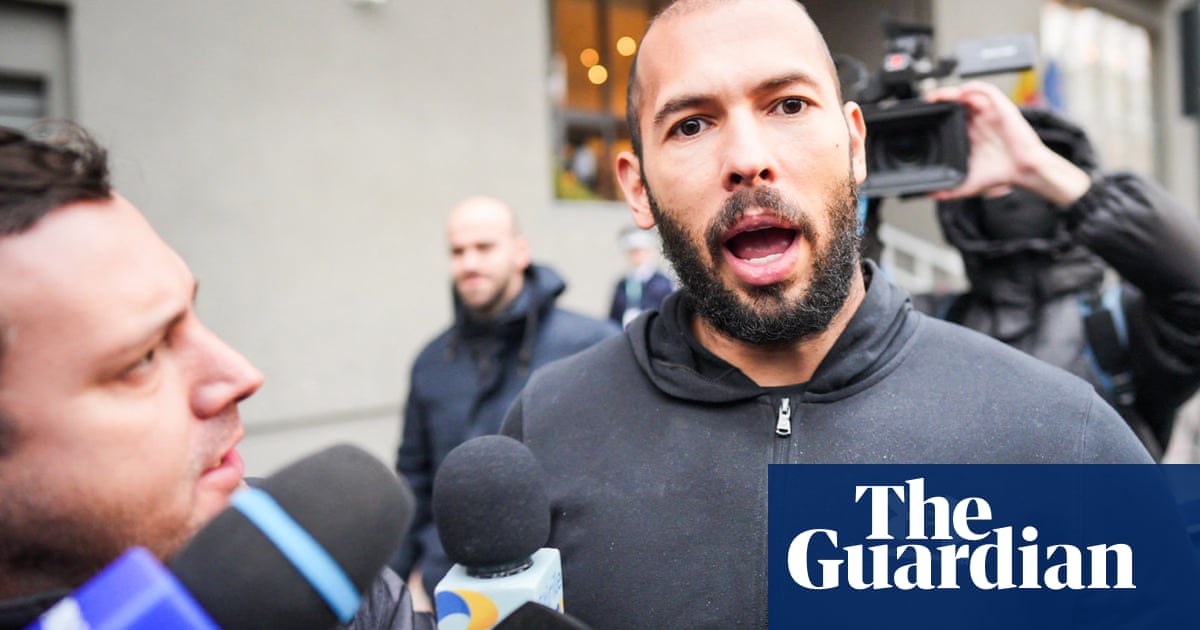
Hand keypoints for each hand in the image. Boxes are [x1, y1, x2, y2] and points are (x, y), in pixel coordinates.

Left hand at [925, 81, 1090, 205]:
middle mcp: (980, 122)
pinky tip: (962, 92)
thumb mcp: (968, 183)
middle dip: (942, 100)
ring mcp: (991, 114)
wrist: (1024, 171)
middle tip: (928, 102)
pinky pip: (988, 91)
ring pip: (970, 94)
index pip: (952, 117)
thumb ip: (949, 190)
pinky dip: (975, 88)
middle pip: (958, 103)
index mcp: (972, 134)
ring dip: (953, 92)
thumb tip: (929, 194)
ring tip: (939, 96)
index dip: (938, 113)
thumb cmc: (1002, 174)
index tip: (924, 115)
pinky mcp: (1002, 109)